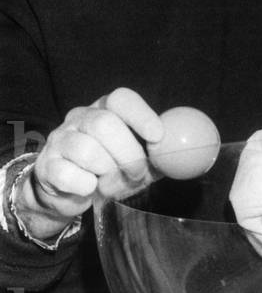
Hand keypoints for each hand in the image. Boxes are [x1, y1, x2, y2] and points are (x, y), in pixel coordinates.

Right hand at [15, 88, 162, 238]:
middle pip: (104, 124)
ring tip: (111, 183)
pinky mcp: (47, 165)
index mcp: (105, 109)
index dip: (141, 115)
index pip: (120, 98)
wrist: (69, 194)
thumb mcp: (137, 160)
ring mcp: (60, 139)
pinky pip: (69, 175)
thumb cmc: (110, 171)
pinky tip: (89, 188)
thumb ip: (158, 155)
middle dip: (127, 153)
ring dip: (107, 173)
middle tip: (138, 173)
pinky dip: (85, 186)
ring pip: (87, 150)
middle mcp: (80, 118)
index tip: (157, 136)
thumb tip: (184, 155)